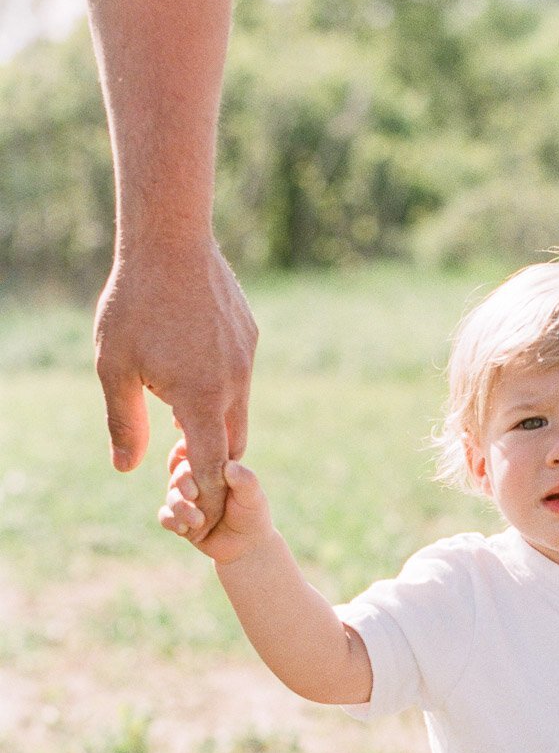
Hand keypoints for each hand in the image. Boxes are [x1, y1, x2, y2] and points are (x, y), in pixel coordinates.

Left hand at [95, 232, 257, 538]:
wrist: (171, 239)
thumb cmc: (134, 304)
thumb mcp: (115, 369)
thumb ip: (125, 423)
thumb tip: (126, 467)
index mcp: (202, 400)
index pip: (212, 467)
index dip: (208, 497)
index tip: (202, 513)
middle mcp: (234, 384)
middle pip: (232, 443)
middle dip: (212, 461)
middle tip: (179, 460)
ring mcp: (246, 357)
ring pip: (237, 407)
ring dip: (213, 419)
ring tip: (177, 407)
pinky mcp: (249, 335)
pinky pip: (238, 374)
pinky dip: (219, 384)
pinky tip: (190, 360)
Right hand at [159, 444, 272, 564]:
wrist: (247, 546)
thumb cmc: (252, 514)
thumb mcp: (252, 496)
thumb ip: (245, 480)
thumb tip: (229, 464)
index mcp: (212, 469)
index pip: (192, 453)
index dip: (184, 452)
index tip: (188, 458)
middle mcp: (196, 483)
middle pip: (178, 474)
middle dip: (182, 482)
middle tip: (194, 495)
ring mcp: (186, 501)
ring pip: (172, 497)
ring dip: (181, 508)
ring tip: (199, 521)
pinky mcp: (180, 521)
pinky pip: (165, 517)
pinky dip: (172, 521)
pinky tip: (184, 529)